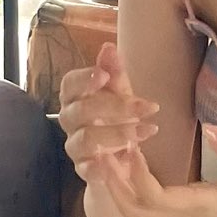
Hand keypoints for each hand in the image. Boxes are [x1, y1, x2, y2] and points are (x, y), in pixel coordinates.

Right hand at [54, 42, 159, 172]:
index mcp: (75, 98)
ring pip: (86, 138)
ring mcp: (75, 147)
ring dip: (118, 133)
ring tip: (147, 131)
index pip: (69, 84)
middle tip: (147, 107)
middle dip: (115, 106)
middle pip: (81, 110)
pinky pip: (87, 169)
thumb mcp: (120, 95)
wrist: (117, 162)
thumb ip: (114, 73)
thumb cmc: (115, 121)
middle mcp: (70, 122)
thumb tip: (109, 47)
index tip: (104, 75)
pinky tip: (124, 159)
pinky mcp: (84, 170)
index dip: (84, 78)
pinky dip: (103, 166)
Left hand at [91, 124, 216, 216]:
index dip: (134, 173)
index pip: (152, 197)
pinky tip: (130, 172)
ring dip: (119, 193)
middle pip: (133, 214)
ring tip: (111, 159)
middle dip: (113, 185)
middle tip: (103, 150)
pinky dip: (131, 198)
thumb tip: (212, 127)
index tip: (128, 143)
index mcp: (203, 208)